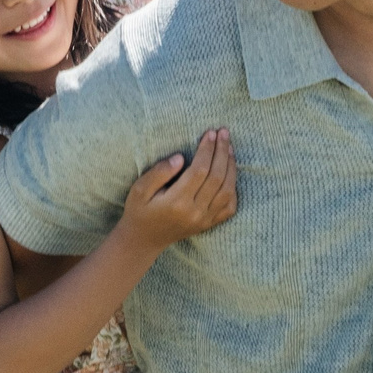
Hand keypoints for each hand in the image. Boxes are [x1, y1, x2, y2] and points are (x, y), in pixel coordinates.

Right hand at [117, 128, 237, 251]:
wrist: (144, 240)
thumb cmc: (139, 210)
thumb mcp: (139, 189)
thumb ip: (159, 172)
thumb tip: (180, 157)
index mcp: (177, 202)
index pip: (199, 171)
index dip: (207, 150)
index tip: (209, 133)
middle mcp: (195, 212)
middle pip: (217, 178)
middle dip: (222, 152)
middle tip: (223, 132)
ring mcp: (204, 220)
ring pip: (227, 191)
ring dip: (231, 167)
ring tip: (228, 147)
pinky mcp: (208, 224)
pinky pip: (229, 207)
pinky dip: (233, 188)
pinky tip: (230, 172)